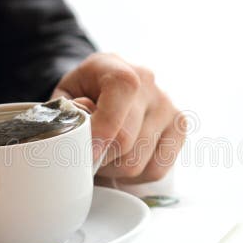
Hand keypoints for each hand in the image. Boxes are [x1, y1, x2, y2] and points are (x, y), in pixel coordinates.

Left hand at [52, 53, 185, 181]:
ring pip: (138, 160)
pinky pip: (157, 169)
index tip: (85, 152)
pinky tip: (124, 162)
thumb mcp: (64, 97)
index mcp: (116, 66)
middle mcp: (148, 83)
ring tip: (104, 158)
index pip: (121, 92)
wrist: (105, 88)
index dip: (102, 128)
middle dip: (100, 158)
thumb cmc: (82, 94)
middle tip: (86, 158)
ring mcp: (167, 105)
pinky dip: (136, 177)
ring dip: (114, 169)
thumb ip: (69, 113)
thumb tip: (86, 130)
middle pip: (126, 138)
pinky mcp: (179, 128)